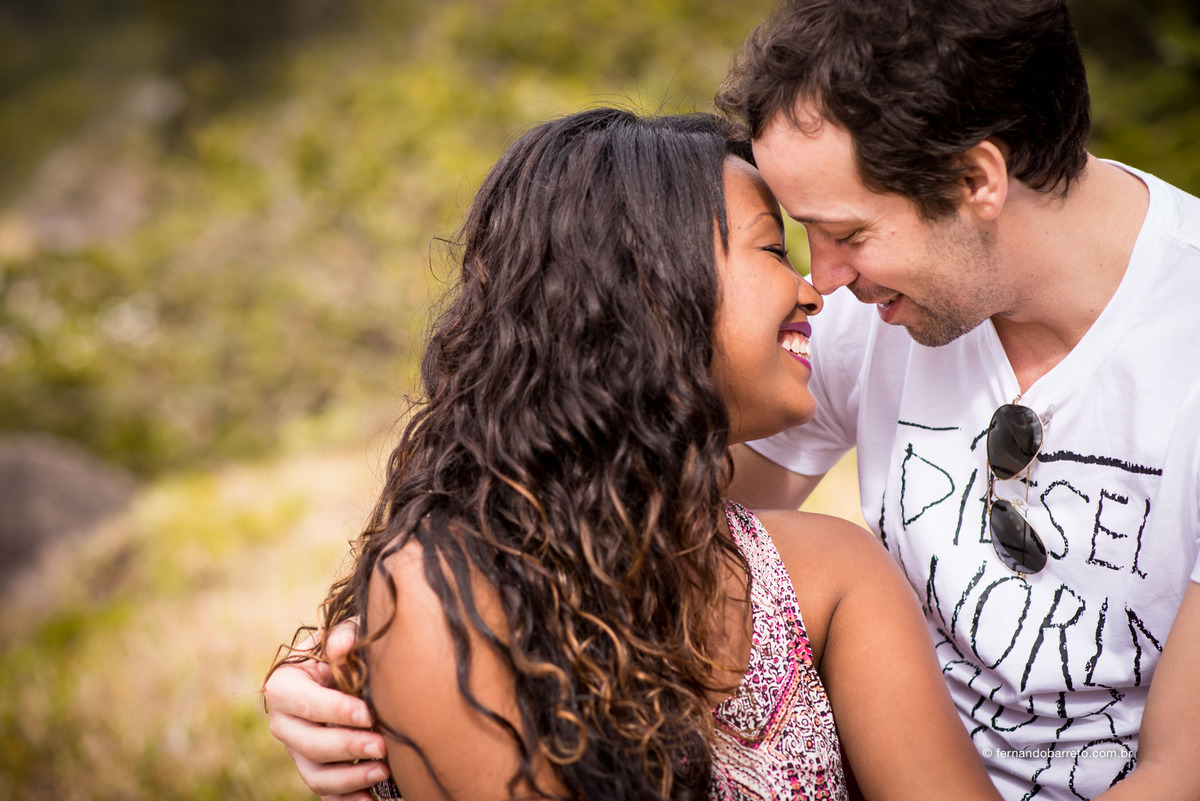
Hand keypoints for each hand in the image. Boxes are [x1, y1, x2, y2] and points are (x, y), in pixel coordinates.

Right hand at [265, 621, 389, 800]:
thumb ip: (345, 633)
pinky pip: (325, 793)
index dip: (336, 710)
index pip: (305, 703)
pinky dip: (347, 800)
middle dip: (348, 746)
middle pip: (310, 744)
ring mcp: (296, 751)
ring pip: (316, 776)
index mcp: (284, 686)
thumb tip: (340, 647)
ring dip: (351, 777)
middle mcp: (283, 722)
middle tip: (383, 745)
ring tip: (384, 770)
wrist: (349, 669)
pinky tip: (371, 798)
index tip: (368, 714)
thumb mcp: (347, 632)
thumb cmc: (350, 648)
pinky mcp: (314, 770)